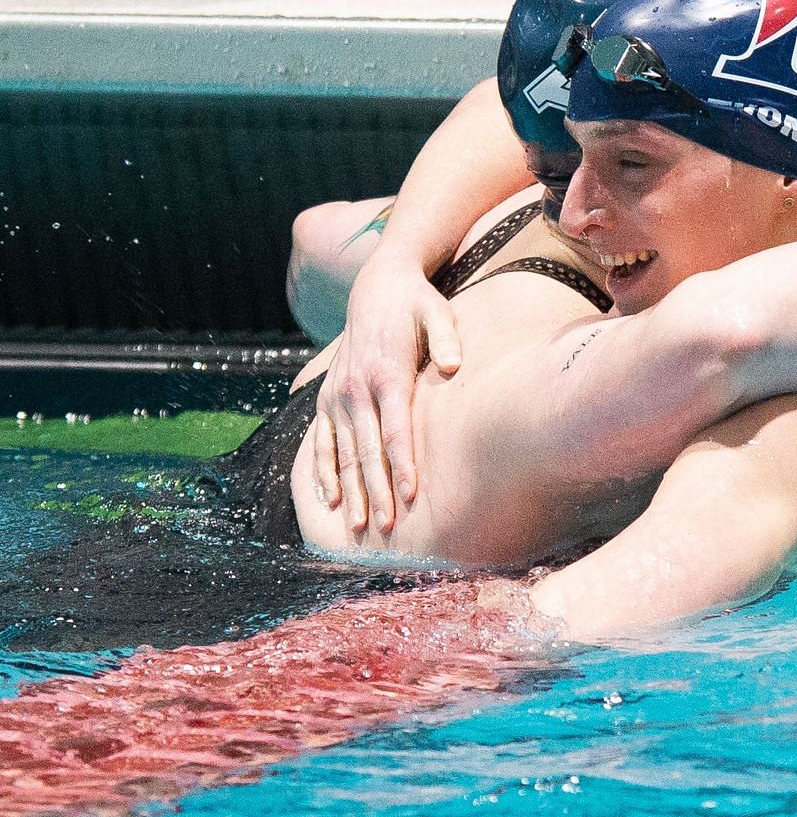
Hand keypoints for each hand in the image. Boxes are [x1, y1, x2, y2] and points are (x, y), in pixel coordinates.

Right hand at [311, 259, 460, 531]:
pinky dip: (324, 471)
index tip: (410, 495)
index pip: (396, 429)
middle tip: (387, 529)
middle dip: (377, 491)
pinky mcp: (327, 398)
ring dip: (351, 491)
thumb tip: (452, 365)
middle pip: (368, 450)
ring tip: (359, 526)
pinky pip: (323, 442)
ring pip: (344, 453)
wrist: (377, 288)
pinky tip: (329, 500)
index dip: (402, 464)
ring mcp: (337, 396)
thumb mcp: (436, 311)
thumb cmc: (417, 305)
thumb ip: (445, 337)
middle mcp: (356, 389)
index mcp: (387, 374)